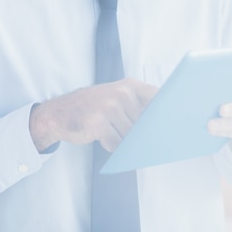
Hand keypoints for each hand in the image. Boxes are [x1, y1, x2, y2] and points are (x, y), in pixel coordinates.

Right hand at [30, 78, 157, 152]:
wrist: (59, 112)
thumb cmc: (93, 107)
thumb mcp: (116, 97)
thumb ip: (138, 106)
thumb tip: (162, 128)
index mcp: (130, 85)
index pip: (158, 99)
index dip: (166, 113)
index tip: (172, 124)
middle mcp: (122, 93)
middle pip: (144, 124)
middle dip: (138, 134)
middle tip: (124, 131)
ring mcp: (110, 107)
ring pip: (130, 137)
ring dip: (122, 141)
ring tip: (108, 130)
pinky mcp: (99, 123)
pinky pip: (116, 144)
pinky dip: (110, 146)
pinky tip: (100, 136)